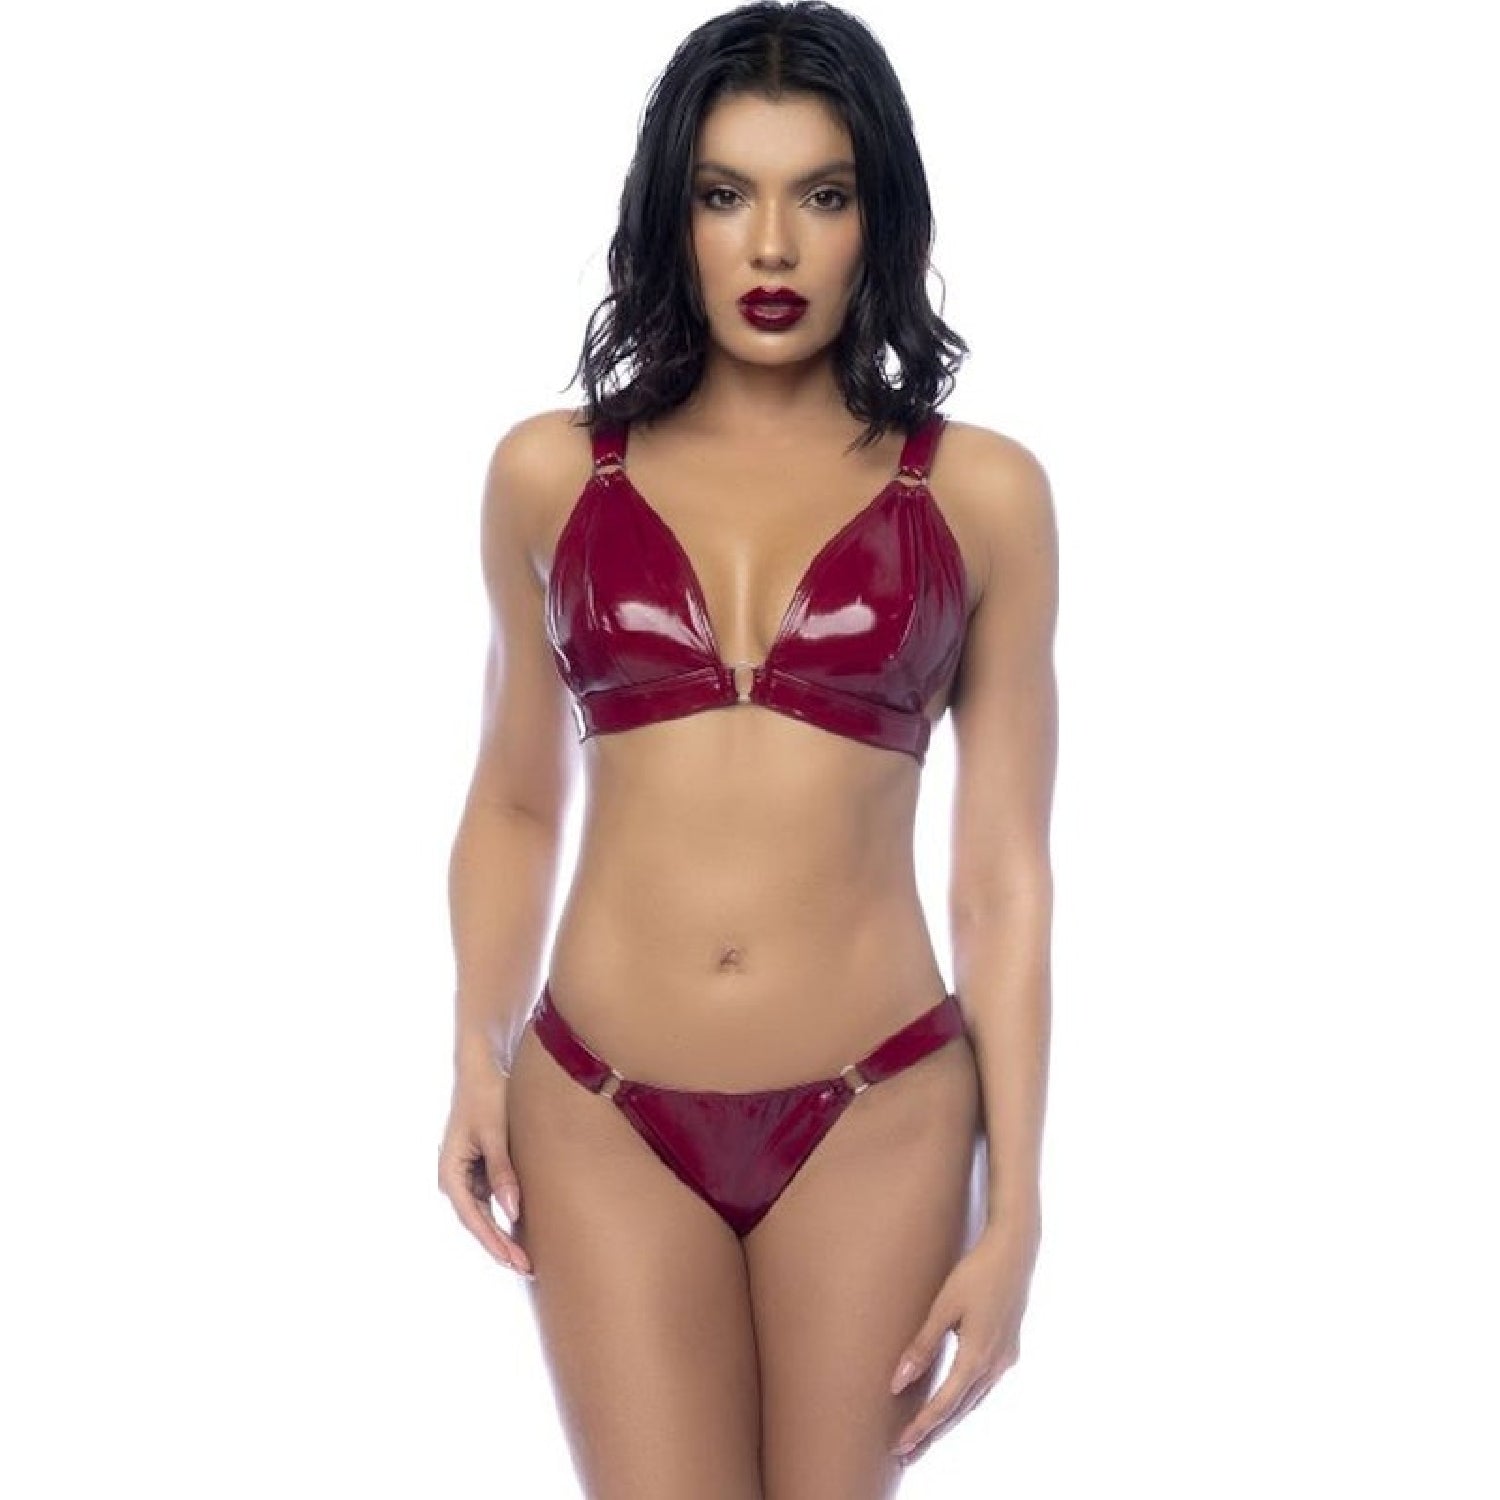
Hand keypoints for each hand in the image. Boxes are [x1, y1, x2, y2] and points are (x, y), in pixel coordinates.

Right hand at [437, 1065, 532, 1277]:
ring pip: (484, 1213)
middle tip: (527, 1268)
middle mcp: (454, 1176)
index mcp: (450, 1171)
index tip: (515, 1261)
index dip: (494, 1242)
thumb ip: (503, 1172)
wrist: (483, 1065)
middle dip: (500, 1245)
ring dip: (502, 1233)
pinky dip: (505, 1214)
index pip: (473, 1218)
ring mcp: (466, 1173)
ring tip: (526, 1256)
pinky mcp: (479, 1165)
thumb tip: (511, 1212)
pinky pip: (491, 1198)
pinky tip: (522, 1227)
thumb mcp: (496, 1133)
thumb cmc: (486, 1094)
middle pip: (478, 1221)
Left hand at [888, 1218, 1039, 1463]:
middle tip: (906, 1453)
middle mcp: (995, 1366)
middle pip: (960, 1410)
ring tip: (924, 1434)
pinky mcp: (1009, 1350)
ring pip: (974, 1401)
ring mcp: (1006, 1360)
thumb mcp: (943, 1306)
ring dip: (949, 1419)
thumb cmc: (975, 1273)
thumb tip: (897, 1382)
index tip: (900, 1446)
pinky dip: (965, 1400)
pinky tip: (953, 1401)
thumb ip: (922, 1345)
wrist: (1015, 1251)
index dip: (921, 1427)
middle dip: (933, 1432)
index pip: (944, 1404)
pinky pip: (984, 1386)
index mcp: (977, 1357)